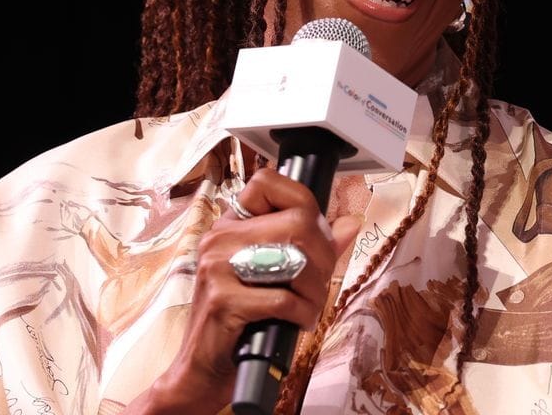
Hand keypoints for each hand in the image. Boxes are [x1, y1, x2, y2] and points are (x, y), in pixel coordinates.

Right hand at [124, 168, 361, 414]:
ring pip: (295, 258)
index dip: (303, 205)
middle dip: (322, 258)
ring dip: (315, 290)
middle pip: (297, 222)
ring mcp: (218, 267)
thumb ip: (311, 248)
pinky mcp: (223, 300)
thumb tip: (350, 223)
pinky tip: (298, 321)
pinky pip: (284, 298)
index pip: (267, 182)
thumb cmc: (239, 322)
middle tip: (318, 283)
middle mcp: (220, 239)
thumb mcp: (274, 277)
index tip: (313, 237)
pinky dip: (302, 314)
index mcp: (230, 227)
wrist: (201, 369)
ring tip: (308, 306)